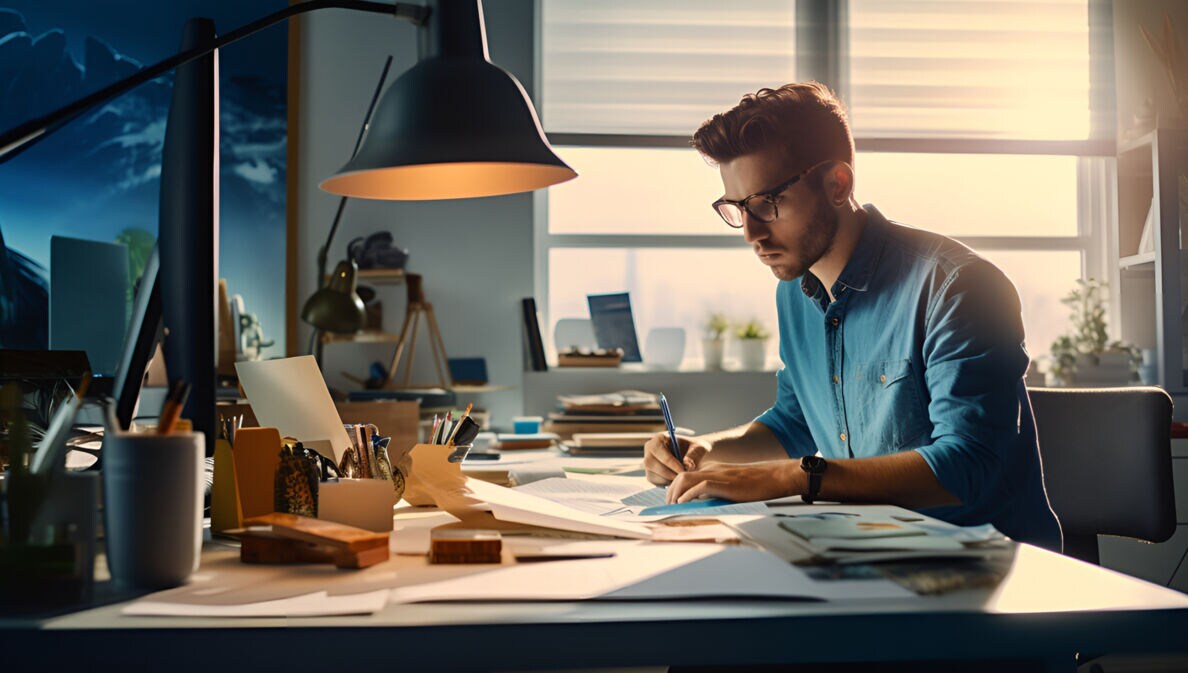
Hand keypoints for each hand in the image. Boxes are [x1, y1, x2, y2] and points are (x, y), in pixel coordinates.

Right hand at [644, 432, 708, 485]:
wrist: (694, 457)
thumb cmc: (696, 449)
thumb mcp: (699, 448)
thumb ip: (693, 455)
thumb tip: (687, 465)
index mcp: (659, 438)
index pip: (659, 450)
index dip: (670, 462)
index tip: (683, 470)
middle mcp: (650, 450)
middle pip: (652, 464)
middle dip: (668, 473)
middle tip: (682, 477)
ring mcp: (648, 462)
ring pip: (653, 474)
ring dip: (668, 479)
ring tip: (682, 477)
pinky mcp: (650, 474)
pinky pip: (655, 482)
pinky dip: (666, 483)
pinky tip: (677, 479)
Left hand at [665, 460, 800, 503]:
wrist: (773, 477)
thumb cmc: (756, 485)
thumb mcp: (731, 487)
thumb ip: (716, 493)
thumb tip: (702, 506)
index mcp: (712, 471)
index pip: (685, 476)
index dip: (674, 490)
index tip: (672, 503)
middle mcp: (711, 470)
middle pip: (680, 476)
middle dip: (670, 493)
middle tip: (670, 508)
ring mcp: (717, 475)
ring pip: (685, 478)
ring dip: (676, 494)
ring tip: (674, 507)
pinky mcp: (724, 483)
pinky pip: (700, 486)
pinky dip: (689, 495)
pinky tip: (684, 504)